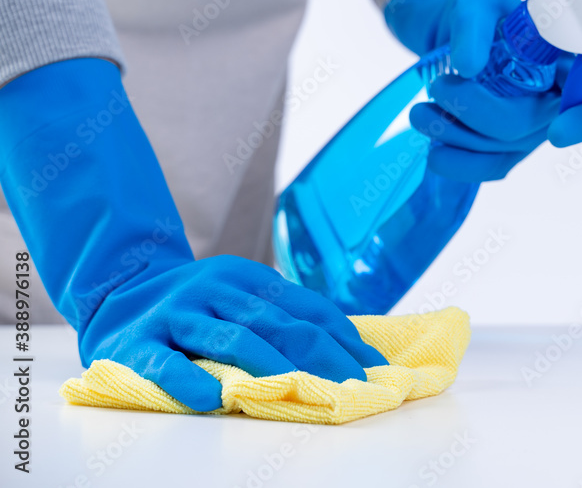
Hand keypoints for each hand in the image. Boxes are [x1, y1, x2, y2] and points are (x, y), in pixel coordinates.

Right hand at [82, 255, 387, 411]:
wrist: (115, 290)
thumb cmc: (196, 306)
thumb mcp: (238, 296)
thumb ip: (281, 315)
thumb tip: (349, 349)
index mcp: (247, 277)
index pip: (306, 307)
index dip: (343, 338)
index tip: (372, 367)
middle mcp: (214, 288)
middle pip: (277, 324)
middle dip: (322, 357)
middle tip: (353, 386)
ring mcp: (176, 313)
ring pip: (230, 338)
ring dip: (270, 366)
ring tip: (302, 390)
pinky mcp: (137, 341)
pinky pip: (165, 362)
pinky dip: (189, 380)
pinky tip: (212, 399)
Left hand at [385, 0, 581, 180]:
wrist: (450, 32)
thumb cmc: (477, 13)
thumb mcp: (473, 2)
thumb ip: (473, 26)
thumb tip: (467, 67)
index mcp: (564, 62)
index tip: (556, 133)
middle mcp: (553, 100)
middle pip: (530, 126)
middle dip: (479, 112)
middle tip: (439, 85)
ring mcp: (529, 128)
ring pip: (503, 150)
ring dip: (457, 135)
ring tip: (420, 112)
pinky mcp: (502, 147)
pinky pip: (488, 168)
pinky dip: (459, 165)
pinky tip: (434, 153)